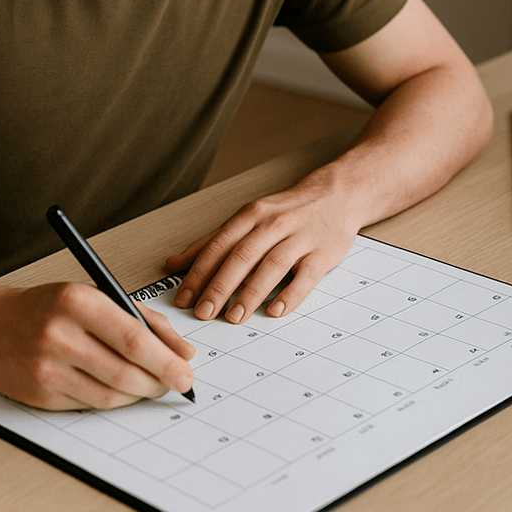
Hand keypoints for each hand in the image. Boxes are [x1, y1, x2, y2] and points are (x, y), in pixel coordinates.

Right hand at [0, 282, 195, 409]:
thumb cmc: (48, 308)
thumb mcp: (94, 296)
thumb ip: (143, 319)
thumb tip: (183, 352)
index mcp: (78, 301)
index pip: (134, 339)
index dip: (167, 362)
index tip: (187, 373)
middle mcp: (60, 335)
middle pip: (125, 373)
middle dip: (159, 382)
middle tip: (175, 383)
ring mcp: (47, 368)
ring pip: (109, 396)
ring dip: (138, 395)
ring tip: (149, 385)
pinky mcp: (40, 394)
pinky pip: (89, 406)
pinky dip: (112, 402)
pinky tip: (119, 390)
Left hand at [166, 176, 361, 323]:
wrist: (338, 195)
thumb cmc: (287, 211)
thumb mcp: (247, 218)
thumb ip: (212, 241)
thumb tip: (174, 263)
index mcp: (251, 215)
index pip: (219, 245)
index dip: (199, 272)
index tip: (184, 298)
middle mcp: (273, 224)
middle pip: (241, 256)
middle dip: (219, 286)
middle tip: (203, 313)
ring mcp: (300, 238)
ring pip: (271, 266)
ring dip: (250, 293)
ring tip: (233, 317)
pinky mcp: (323, 254)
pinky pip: (305, 277)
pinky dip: (290, 295)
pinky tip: (275, 311)